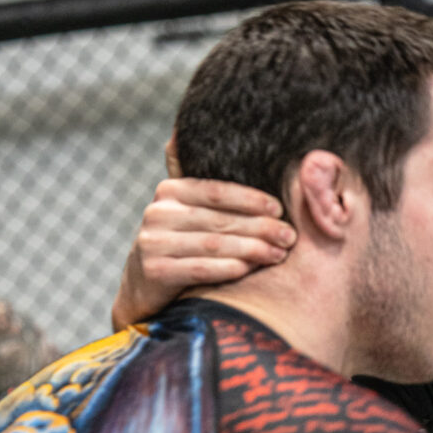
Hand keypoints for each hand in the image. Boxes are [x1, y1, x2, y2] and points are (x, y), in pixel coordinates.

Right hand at [111, 153, 294, 328]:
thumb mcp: (188, 212)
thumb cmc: (181, 244)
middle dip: (260, 227)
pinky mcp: (155, 271)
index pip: (216, 191)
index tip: (279, 209)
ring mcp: (153, 242)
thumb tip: (212, 146)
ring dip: (252, 249)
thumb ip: (208, 190)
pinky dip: (229, 268)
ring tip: (278, 254)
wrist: (143, 286)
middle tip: (289, 236)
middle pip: (220, 219)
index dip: (251, 199)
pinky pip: (200, 268)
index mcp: (170, 191)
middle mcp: (158, 213)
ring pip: (214, 244)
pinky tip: (251, 269)